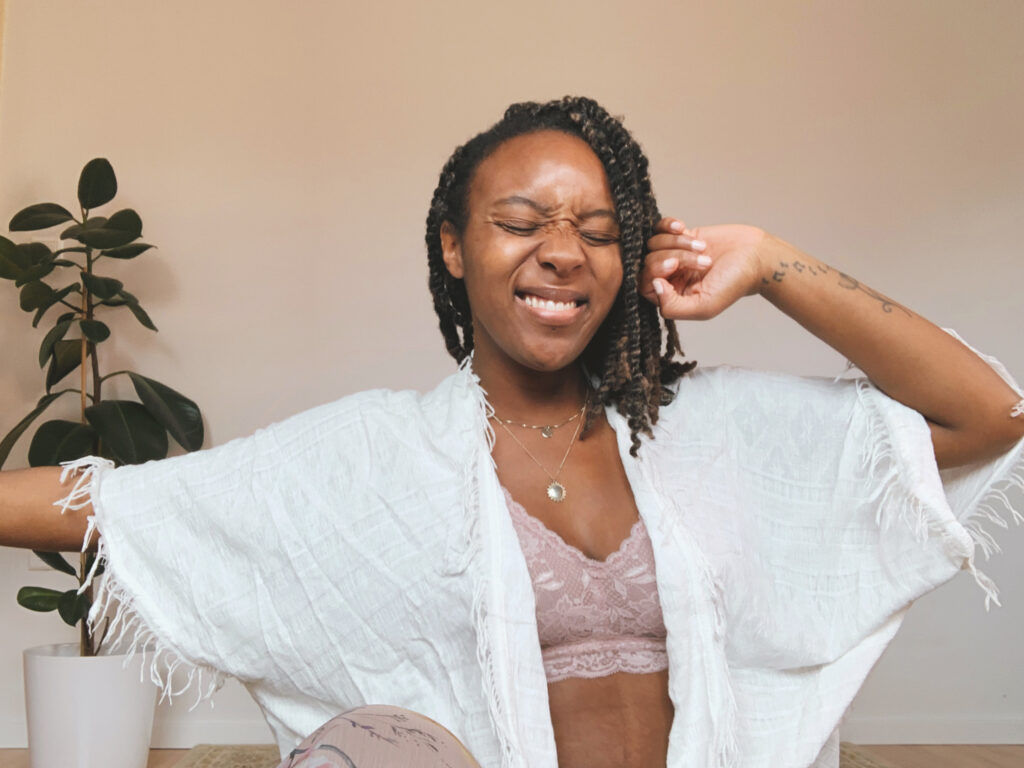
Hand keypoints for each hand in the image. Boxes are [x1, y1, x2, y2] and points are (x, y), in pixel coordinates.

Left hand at [640, 218, 770, 320]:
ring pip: (654, 243)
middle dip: (672, 256)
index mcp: (672, 297)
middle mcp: (670, 276)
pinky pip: (660, 227)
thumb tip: (653, 286)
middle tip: (700, 259)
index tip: (675, 266)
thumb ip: (673, 306)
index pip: (643, 285)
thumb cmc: (735, 283)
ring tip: (702, 248)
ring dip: (678, 242)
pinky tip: (683, 226)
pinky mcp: (681, 235)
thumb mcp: (704, 306)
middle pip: (648, 262)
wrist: (756, 256)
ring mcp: (674, 254)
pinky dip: (669, 225)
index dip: (653, 272)